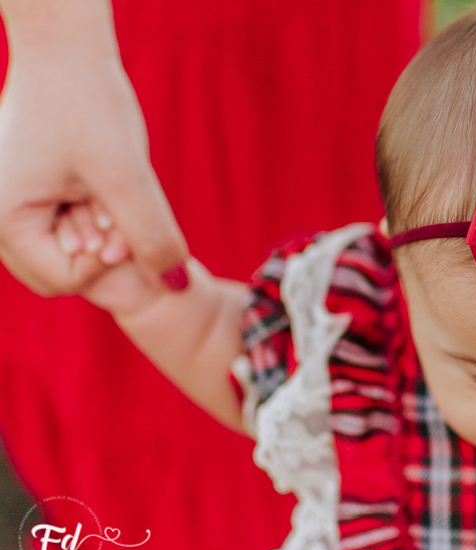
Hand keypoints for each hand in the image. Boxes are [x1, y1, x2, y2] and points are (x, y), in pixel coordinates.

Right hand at [0, 30, 188, 295]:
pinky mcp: (32, 196)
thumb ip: (151, 233)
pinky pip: (70, 228)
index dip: (109, 262)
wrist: (66, 53)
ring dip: (101, 232)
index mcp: (2, 219)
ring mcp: (13, 208)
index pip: (66, 281)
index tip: (128, 223)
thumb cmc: (90, 104)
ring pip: (70, 252)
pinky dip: (95, 216)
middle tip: (119, 207)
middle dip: (102, 251)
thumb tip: (175, 287)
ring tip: (110, 190)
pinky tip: (106, 186)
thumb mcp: (127, 174)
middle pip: (64, 273)